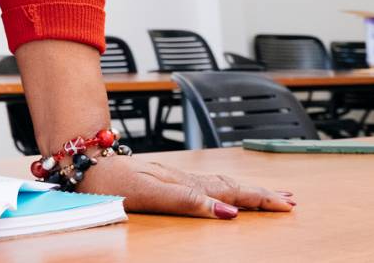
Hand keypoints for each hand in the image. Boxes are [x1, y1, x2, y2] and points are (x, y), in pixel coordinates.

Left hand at [79, 154, 295, 218]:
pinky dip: (223, 186)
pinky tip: (227, 189)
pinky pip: (203, 182)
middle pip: (230, 185)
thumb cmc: (109, 182)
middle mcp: (181, 178)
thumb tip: (226, 211)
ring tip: (270, 194)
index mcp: (183, 183)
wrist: (82, 161)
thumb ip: (186, 201)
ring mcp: (172, 176)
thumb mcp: (149, 194)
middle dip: (261, 194)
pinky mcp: (162, 177)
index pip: (230, 192)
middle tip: (290, 202)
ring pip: (218, 182)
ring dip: (246, 189)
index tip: (286, 207)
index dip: (259, 200)